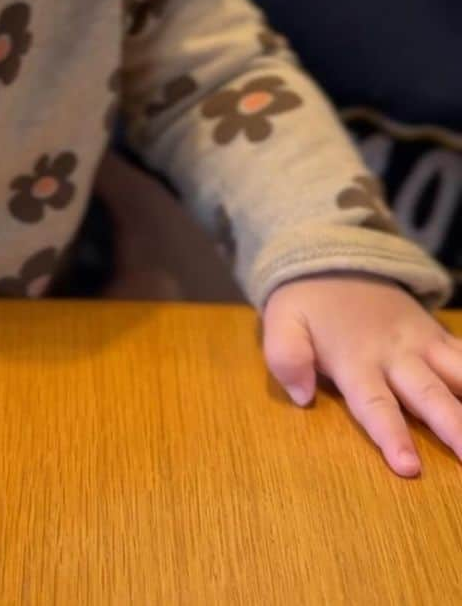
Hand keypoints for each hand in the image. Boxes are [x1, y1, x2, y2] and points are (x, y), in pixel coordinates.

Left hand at [262, 271, 461, 476]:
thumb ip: (286, 357)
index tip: (409, 468)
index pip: (375, 404)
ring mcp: (421, 342)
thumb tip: (301, 396)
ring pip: (459, 374)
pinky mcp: (436, 333)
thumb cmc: (306, 302)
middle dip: (455, 427)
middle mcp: (396, 354)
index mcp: (356, 359)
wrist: (331, 258)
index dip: (391, 435)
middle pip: (429, 395)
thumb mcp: (280, 323)